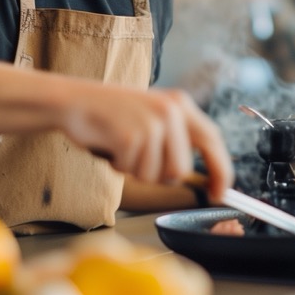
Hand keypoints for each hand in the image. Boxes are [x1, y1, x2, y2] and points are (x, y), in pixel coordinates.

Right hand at [60, 83, 234, 203]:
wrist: (73, 101)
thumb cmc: (110, 116)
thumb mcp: (152, 119)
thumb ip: (176, 139)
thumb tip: (197, 176)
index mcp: (180, 104)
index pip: (213, 140)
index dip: (221, 170)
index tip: (220, 193)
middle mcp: (170, 110)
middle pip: (180, 170)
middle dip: (158, 175)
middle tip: (136, 159)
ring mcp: (151, 122)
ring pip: (155, 175)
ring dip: (134, 170)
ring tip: (121, 147)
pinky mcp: (131, 135)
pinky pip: (131, 171)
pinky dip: (117, 166)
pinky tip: (109, 145)